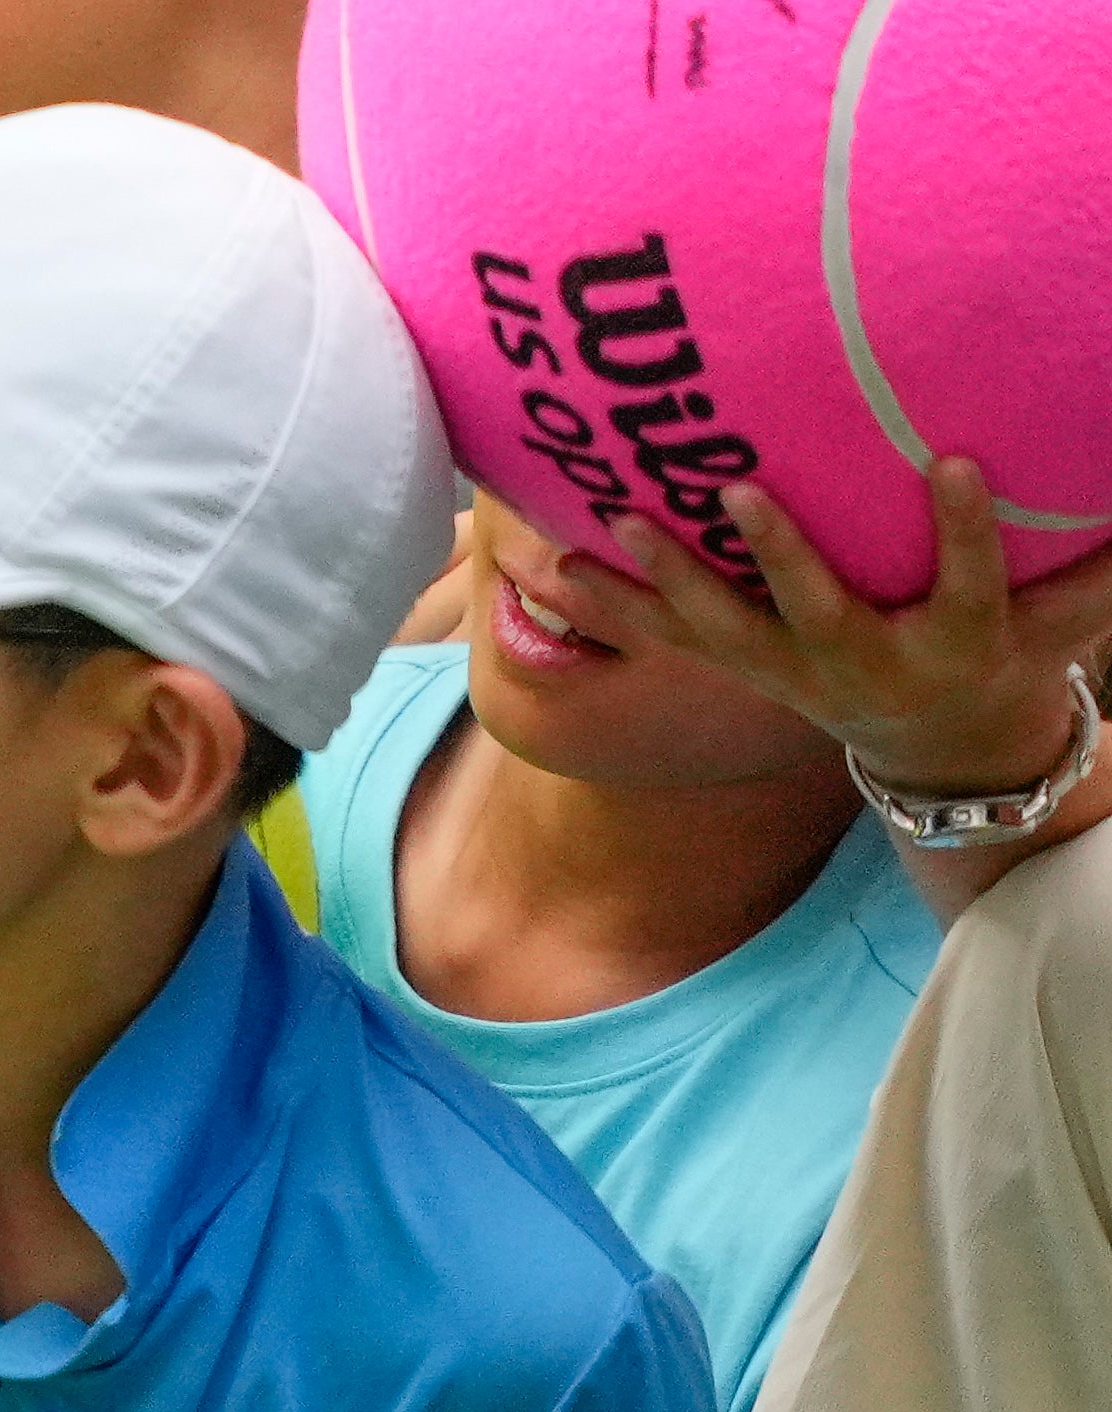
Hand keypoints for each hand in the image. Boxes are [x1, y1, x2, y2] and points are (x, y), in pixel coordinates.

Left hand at [542, 459, 1111, 803]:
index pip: (969, 584)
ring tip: (615, 520)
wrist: (940, 747)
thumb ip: (1107, 559)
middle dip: (779, 554)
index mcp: (954, 645)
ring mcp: (790, 673)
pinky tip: (555, 560)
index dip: (966, 531)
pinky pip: (667, 637)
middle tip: (740, 488)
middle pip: (815, 611)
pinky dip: (613, 601)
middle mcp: (862, 664)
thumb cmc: (1017, 652)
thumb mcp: (1070, 618)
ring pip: (720, 629)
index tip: (957, 463)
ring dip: (666, 578)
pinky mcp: (743, 670)